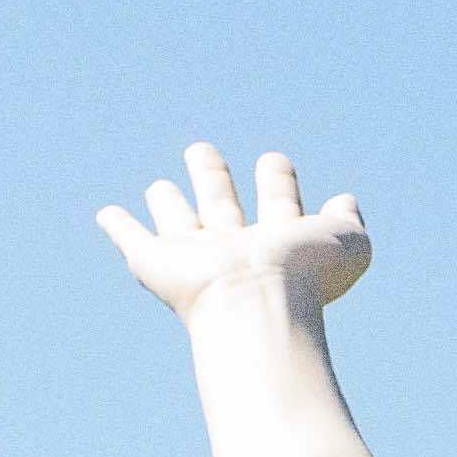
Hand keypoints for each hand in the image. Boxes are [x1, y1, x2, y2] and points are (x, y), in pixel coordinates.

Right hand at [95, 138, 374, 327]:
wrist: (257, 304)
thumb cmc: (305, 278)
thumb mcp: (346, 244)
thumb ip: (349, 222)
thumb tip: (345, 201)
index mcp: (277, 241)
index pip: (276, 204)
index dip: (277, 181)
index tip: (274, 161)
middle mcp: (233, 248)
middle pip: (218, 204)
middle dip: (212, 177)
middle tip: (201, 151)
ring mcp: (193, 257)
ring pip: (176, 222)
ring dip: (166, 202)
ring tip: (159, 187)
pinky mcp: (155, 264)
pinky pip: (132, 241)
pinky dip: (119, 228)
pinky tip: (107, 214)